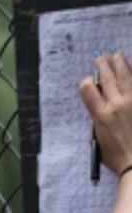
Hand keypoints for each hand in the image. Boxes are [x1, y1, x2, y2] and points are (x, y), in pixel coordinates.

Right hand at [81, 51, 131, 177]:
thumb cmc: (117, 156)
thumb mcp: (99, 140)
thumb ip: (98, 120)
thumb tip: (100, 105)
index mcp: (101, 115)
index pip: (88, 89)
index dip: (87, 82)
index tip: (88, 80)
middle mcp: (117, 105)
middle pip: (108, 78)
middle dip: (103, 65)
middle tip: (102, 57)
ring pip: (126, 76)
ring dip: (120, 63)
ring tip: (118, 55)